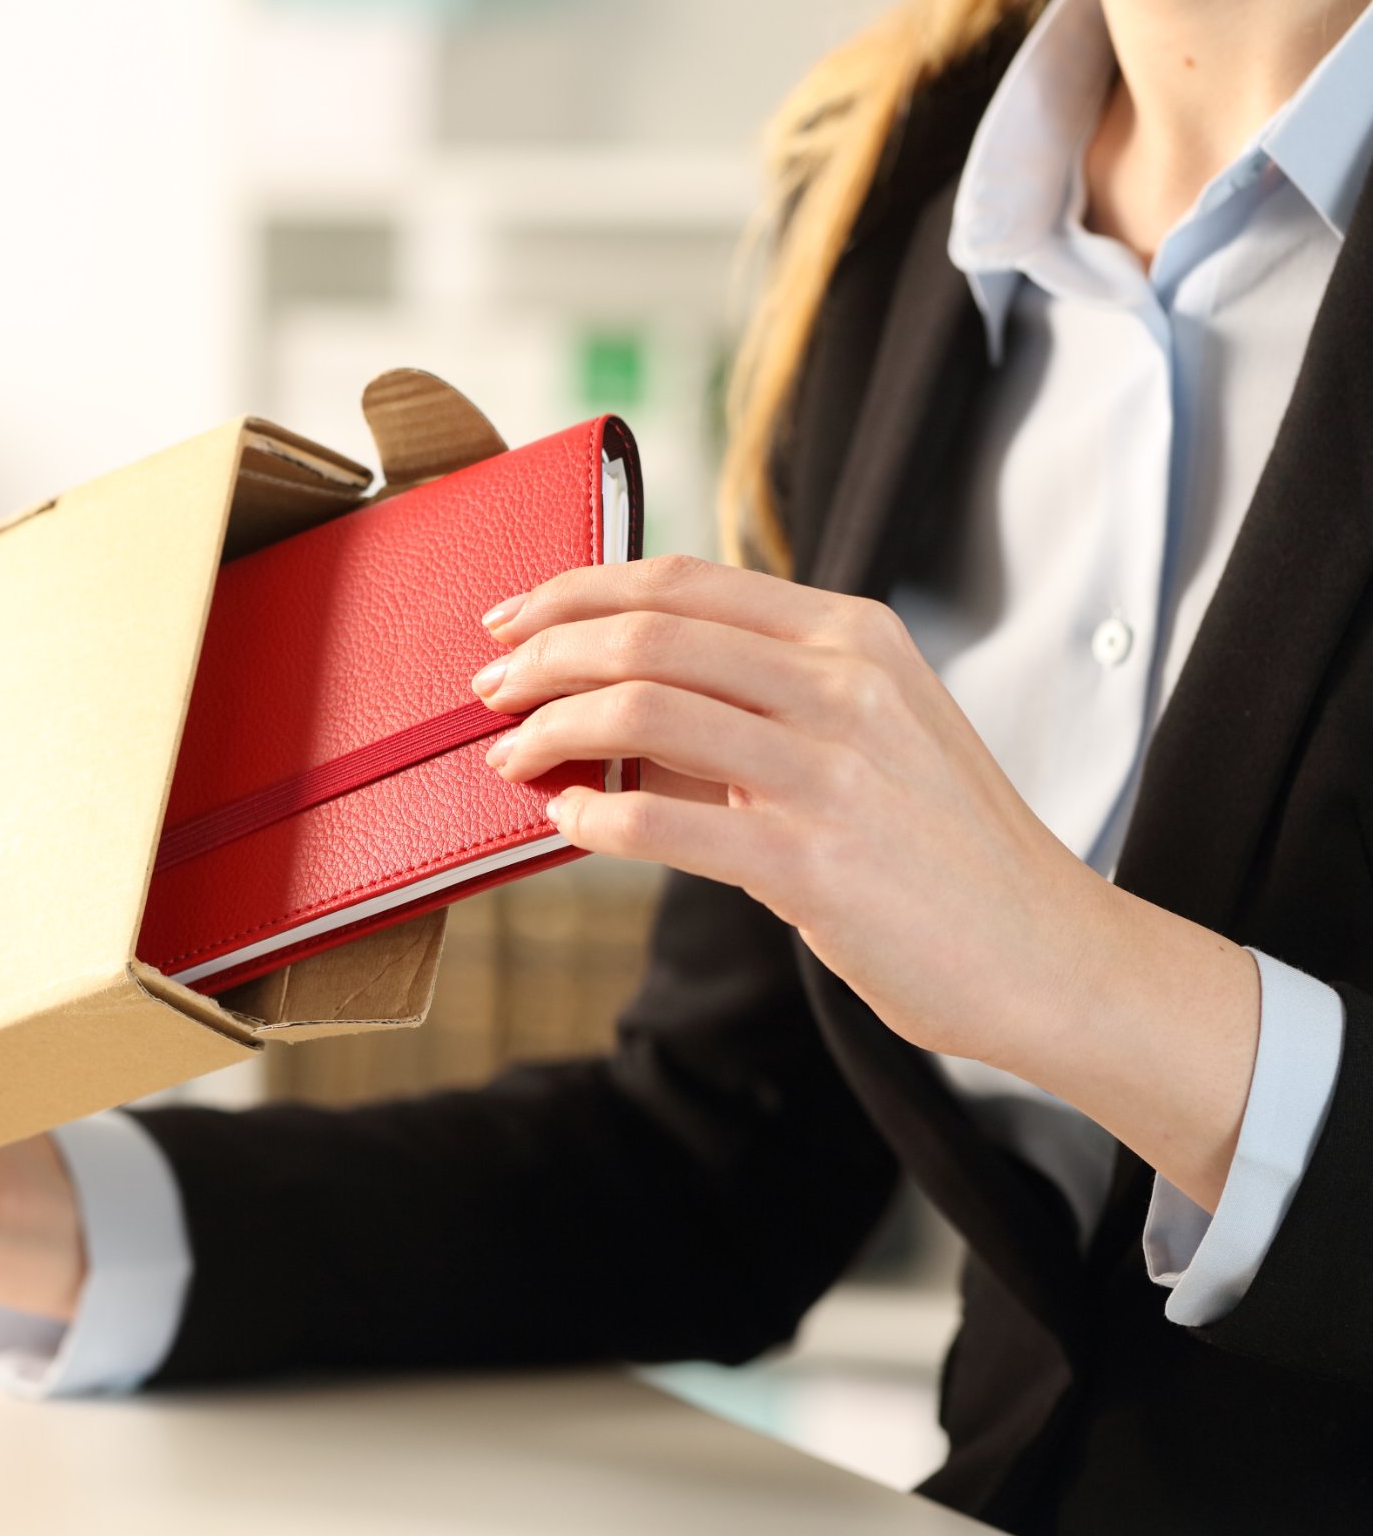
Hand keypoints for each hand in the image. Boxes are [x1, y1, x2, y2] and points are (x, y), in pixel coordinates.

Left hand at [474, 555, 1256, 1206]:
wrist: (1048, 955)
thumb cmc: (941, 849)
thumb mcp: (867, 734)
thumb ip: (757, 702)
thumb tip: (618, 698)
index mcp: (853, 636)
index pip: (683, 581)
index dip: (578, 590)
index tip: (512, 619)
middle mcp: (844, 685)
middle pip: (649, 632)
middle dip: (543, 656)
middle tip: (487, 692)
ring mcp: (832, 770)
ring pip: (644, 709)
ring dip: (550, 730)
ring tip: (509, 758)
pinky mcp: (814, 860)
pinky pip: (664, 822)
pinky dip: (593, 817)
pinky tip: (563, 822)